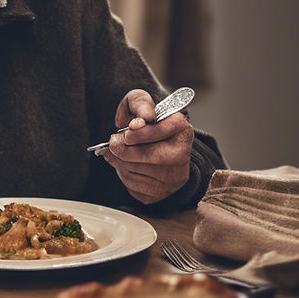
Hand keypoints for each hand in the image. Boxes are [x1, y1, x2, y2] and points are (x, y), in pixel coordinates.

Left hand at [100, 89, 193, 203]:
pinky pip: (131, 185)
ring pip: (132, 170)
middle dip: (121, 147)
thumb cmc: (148, 124)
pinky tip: (128, 165)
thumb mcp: (143, 104)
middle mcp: (182, 156)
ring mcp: (173, 178)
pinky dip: (123, 174)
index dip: (138, 132)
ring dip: (119, 160)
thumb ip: (139, 103)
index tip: (130, 129)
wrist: (158, 146)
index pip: (157, 132)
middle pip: (141, 154)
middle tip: (116, 141)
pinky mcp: (161, 193)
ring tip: (123, 152)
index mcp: (182, 130)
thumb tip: (142, 118)